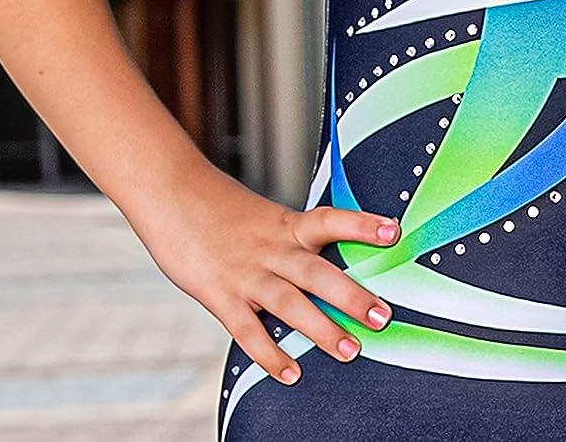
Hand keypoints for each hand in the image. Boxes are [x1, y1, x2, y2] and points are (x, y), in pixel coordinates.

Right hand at [124, 158, 400, 384]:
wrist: (170, 191)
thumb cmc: (218, 207)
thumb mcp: (262, 216)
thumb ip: (289, 239)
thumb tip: (320, 263)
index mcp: (285, 224)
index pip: (330, 219)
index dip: (363, 225)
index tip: (395, 232)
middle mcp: (271, 248)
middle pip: (317, 271)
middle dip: (352, 295)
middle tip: (384, 316)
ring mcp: (246, 272)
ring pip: (289, 302)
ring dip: (321, 327)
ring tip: (350, 351)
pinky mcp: (219, 294)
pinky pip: (248, 329)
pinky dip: (269, 353)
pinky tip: (291, 373)